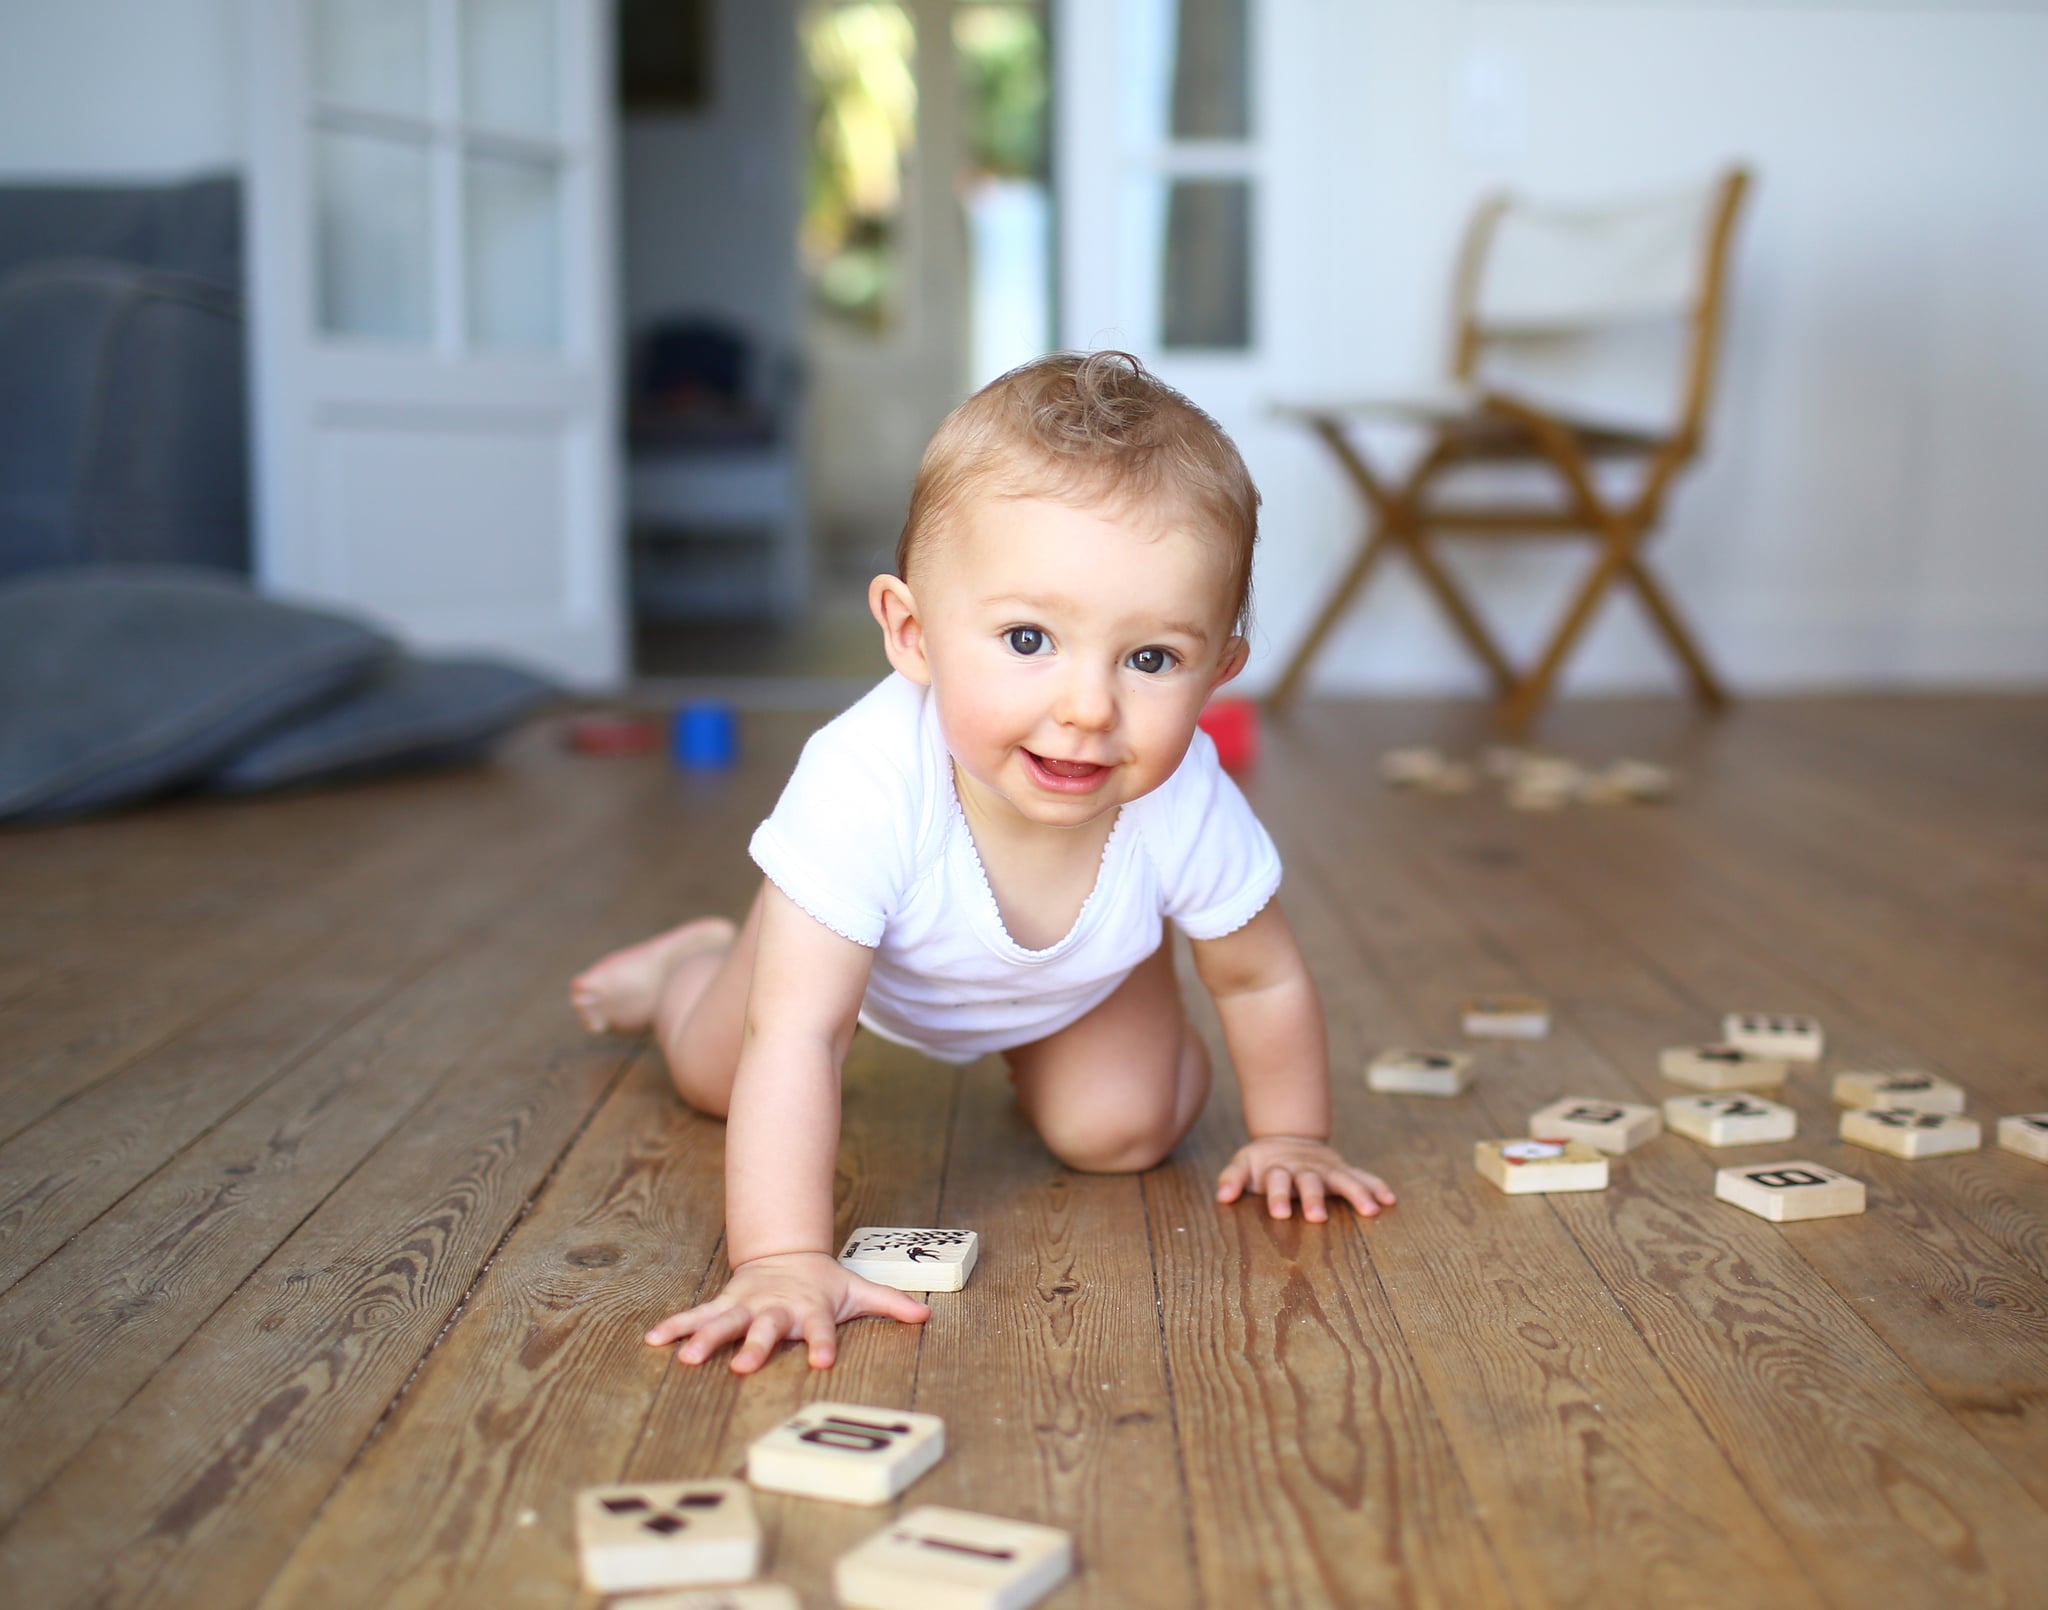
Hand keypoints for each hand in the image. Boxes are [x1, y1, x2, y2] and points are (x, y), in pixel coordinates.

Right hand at [645, 1251, 930, 1372]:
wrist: (788, 1252)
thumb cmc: (826, 1283)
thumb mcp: (860, 1291)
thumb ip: (891, 1305)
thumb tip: (927, 1314)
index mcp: (811, 1308)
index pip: (822, 1328)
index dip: (823, 1343)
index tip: (822, 1361)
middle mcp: (777, 1308)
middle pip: (767, 1328)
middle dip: (756, 1346)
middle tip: (745, 1368)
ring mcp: (748, 1304)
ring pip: (726, 1321)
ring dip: (706, 1338)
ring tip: (688, 1356)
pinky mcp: (726, 1304)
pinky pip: (698, 1315)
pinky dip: (677, 1326)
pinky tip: (654, 1339)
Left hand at [1216, 1135, 1396, 1221]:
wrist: (1287, 1138)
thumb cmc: (1262, 1162)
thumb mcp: (1243, 1164)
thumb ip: (1231, 1179)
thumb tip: (1223, 1196)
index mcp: (1279, 1168)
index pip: (1277, 1180)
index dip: (1278, 1195)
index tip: (1280, 1214)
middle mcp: (1305, 1168)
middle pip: (1310, 1181)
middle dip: (1314, 1198)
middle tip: (1318, 1218)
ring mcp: (1326, 1168)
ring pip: (1342, 1178)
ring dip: (1356, 1193)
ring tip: (1370, 1210)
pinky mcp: (1342, 1169)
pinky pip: (1362, 1176)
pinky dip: (1375, 1185)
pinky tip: (1390, 1199)